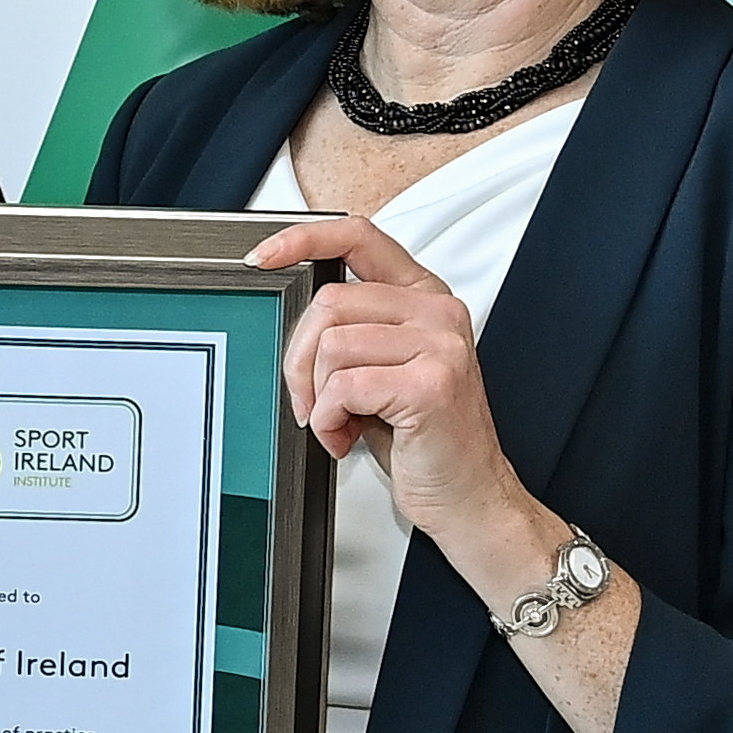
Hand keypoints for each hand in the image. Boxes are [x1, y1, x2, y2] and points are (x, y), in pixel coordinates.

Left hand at [248, 215, 513, 525]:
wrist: (468, 495)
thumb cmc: (426, 440)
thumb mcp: (386, 371)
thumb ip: (354, 331)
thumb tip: (295, 321)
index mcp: (424, 297)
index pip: (359, 236)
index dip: (304, 239)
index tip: (264, 255)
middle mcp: (437, 312)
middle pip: (329, 302)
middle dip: (300, 360)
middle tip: (310, 401)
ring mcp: (439, 344)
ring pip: (331, 345)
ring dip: (316, 397)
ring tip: (339, 423)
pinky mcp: (430, 383)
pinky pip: (342, 387)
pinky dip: (330, 420)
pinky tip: (348, 437)